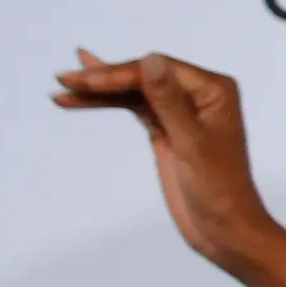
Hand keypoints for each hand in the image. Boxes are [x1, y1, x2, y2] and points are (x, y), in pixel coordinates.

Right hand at [53, 49, 275, 270]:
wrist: (223, 227)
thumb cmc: (218, 187)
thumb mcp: (190, 143)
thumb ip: (168, 101)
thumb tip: (150, 60)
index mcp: (214, 90)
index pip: (159, 71)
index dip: (120, 74)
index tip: (84, 81)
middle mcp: (199, 94)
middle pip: (143, 77)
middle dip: (103, 79)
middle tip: (63, 79)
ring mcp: (181, 111)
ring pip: (134, 92)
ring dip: (98, 91)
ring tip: (62, 87)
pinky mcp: (166, 129)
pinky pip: (133, 108)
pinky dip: (106, 104)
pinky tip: (80, 99)